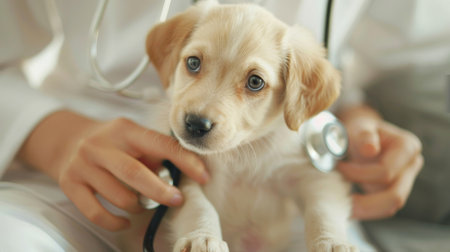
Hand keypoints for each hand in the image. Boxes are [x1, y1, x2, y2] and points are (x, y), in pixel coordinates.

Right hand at [19, 110, 208, 230]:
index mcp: (124, 129)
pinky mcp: (69, 184)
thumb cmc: (111, 142)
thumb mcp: (131, 137)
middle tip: (177, 200)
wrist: (65, 140)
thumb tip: (183, 173)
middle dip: (161, 191)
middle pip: (135, 173)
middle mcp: (100, 145)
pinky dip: (115, 222)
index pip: (159, 144)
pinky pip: (95, 212)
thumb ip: (153, 152)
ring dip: (138, 206)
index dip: (185, 160)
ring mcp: (82, 165)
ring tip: (144, 205)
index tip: (203, 176)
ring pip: (118, 196)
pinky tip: (125, 221)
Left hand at [337, 105, 422, 219]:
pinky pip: (381, 207)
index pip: (385, 172)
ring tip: (341, 196)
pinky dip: (364, 207)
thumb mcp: (358, 126)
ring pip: (387, 206)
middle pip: (394, 196)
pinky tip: (347, 201)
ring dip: (363, 205)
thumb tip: (370, 150)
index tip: (338, 167)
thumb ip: (364, 136)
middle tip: (340, 200)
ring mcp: (406, 180)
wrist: (358, 132)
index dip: (358, 174)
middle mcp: (412, 165)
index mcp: (408, 146)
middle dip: (365, 202)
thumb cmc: (357, 127)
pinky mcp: (394, 190)